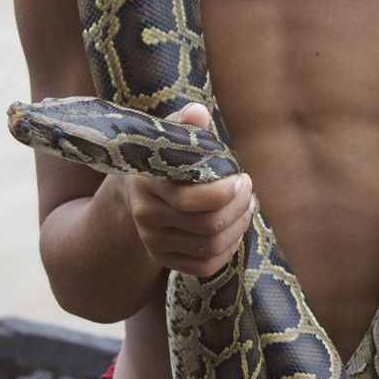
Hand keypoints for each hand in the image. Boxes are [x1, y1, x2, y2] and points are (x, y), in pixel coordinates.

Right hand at [123, 103, 254, 276]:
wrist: (130, 196)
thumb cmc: (161, 159)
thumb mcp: (167, 138)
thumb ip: (183, 125)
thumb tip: (197, 112)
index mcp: (146, 183)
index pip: (190, 199)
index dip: (225, 193)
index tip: (241, 177)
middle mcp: (146, 216)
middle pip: (207, 226)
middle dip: (239, 208)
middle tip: (248, 191)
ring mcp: (153, 241)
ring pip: (210, 247)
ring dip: (238, 227)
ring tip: (246, 207)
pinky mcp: (163, 259)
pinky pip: (204, 266)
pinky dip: (228, 251)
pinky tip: (233, 230)